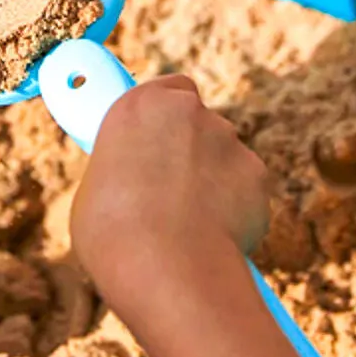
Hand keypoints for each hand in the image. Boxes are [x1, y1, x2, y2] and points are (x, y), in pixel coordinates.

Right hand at [70, 75, 270, 328]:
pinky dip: (236, 208)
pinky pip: (246, 188)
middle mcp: (189, 110)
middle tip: (170, 191)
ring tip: (188, 226)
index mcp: (140, 104)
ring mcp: (228, 139)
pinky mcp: (258, 173)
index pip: (168, 88)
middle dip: (191, 150)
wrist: (167, 267)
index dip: (166, 114)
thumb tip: (134, 186)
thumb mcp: (97, 191)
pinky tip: (213, 236)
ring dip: (213, 181)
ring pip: (224, 156)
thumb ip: (124, 170)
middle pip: (199, 122)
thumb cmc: (115, 235)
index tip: (157, 137)